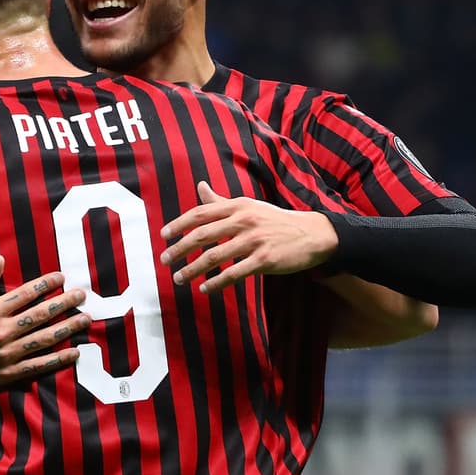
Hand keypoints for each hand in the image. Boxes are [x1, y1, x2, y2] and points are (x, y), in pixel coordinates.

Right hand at [0, 255, 89, 387]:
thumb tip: (0, 258)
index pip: (25, 294)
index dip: (45, 284)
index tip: (62, 277)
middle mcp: (2, 331)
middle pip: (40, 315)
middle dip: (63, 303)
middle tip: (82, 295)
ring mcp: (7, 353)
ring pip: (44, 338)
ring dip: (67, 328)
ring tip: (86, 319)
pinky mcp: (10, 371)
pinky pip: (38, 365)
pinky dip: (58, 359)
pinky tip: (74, 352)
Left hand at [159, 181, 338, 292]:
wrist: (312, 234)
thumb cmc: (274, 220)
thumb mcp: (248, 206)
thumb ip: (221, 201)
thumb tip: (200, 186)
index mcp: (237, 206)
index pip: (200, 213)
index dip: (179, 224)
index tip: (163, 236)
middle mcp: (244, 220)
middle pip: (202, 235)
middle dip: (180, 248)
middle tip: (165, 259)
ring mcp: (254, 240)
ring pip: (215, 256)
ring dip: (193, 269)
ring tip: (179, 278)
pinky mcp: (265, 260)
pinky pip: (234, 273)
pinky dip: (216, 282)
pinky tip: (204, 288)